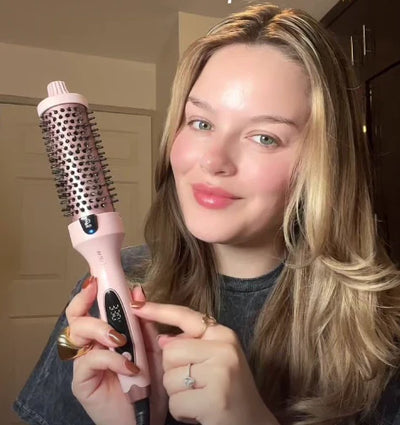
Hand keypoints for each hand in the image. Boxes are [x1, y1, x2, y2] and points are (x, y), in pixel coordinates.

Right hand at [65, 277, 167, 424]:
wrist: (148, 415)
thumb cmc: (149, 379)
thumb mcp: (152, 344)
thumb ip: (143, 320)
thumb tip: (138, 290)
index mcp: (103, 333)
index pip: (88, 307)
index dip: (88, 292)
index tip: (96, 280)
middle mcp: (89, 345)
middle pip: (74, 317)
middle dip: (86, 305)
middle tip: (105, 305)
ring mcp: (84, 364)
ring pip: (75, 335)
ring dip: (100, 329)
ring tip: (121, 338)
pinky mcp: (82, 382)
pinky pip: (90, 361)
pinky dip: (112, 358)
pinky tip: (130, 365)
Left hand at [131, 301, 279, 424]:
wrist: (254, 423)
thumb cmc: (229, 389)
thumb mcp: (215, 359)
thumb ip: (190, 345)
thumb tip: (161, 339)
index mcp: (223, 335)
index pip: (185, 316)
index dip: (158, 310)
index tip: (136, 304)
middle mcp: (224, 348)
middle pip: (169, 352)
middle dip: (172, 372)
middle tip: (195, 385)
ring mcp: (221, 372)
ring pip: (169, 379)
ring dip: (177, 395)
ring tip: (199, 398)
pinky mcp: (214, 399)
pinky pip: (175, 402)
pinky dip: (181, 412)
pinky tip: (199, 413)